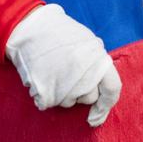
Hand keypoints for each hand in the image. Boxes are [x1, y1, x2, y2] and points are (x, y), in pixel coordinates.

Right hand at [5, 4, 121, 125]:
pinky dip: (47, 94)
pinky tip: (44, 78)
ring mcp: (66, 87)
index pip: (112, 89)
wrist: (30, 28)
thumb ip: (97, 63)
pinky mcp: (47, 95)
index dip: (107, 103)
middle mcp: (84, 76)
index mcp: (97, 60)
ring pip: (69, 102)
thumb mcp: (87, 41)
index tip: (99, 113)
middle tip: (68, 72)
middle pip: (89, 98)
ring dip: (63, 92)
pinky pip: (51, 102)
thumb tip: (103, 84)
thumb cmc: (58, 33)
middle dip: (81, 91)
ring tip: (54, 70)